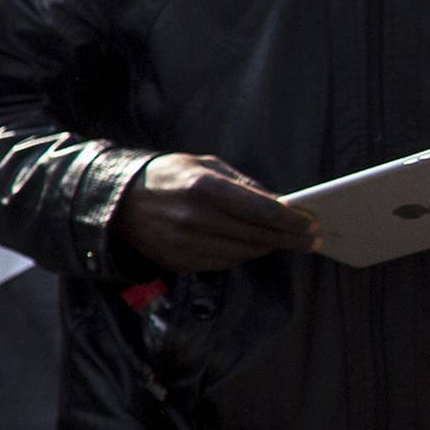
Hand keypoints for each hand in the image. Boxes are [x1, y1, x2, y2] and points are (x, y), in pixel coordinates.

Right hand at [110, 153, 318, 274]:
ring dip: (268, 248)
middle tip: (311, 238)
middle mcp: (194, 218)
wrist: (118, 202)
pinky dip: (242, 255)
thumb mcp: (204, 165)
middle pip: (258, 236)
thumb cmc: (167, 177)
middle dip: (290, 238)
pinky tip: (249, 246)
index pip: (262, 210)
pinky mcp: (179, 261)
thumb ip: (243, 185)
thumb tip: (280, 204)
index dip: (292, 220)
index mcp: (203, 187)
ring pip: (244, 253)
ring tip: (282, 241)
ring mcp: (185, 243)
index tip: (311, 223)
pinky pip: (224, 263)